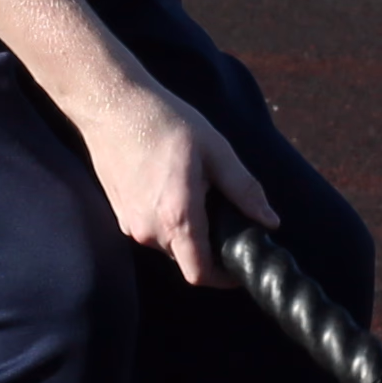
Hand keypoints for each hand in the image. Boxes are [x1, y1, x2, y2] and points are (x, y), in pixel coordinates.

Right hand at [76, 74, 272, 287]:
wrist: (112, 104)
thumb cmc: (165, 122)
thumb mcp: (216, 151)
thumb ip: (244, 190)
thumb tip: (270, 221)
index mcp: (177, 218)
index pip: (200, 274)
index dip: (223, 278)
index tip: (239, 264)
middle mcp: (149, 230)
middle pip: (186, 259)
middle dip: (208, 246)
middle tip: (223, 212)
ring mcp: (130, 224)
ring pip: (168, 245)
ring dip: (186, 230)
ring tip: (196, 191)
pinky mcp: (118, 214)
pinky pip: (150, 230)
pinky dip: (166, 219)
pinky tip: (171, 185)